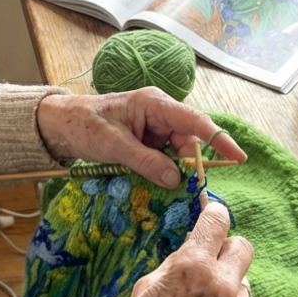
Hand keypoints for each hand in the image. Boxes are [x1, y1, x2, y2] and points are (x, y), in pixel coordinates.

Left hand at [36, 88, 246, 187]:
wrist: (59, 124)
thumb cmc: (84, 125)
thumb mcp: (114, 145)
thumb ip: (146, 161)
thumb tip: (176, 179)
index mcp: (155, 104)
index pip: (195, 121)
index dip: (218, 139)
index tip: (238, 157)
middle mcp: (159, 114)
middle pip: (187, 141)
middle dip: (191, 166)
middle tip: (190, 192)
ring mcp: (152, 129)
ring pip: (176, 153)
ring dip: (174, 172)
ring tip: (168, 190)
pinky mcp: (145, 142)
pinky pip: (162, 159)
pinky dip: (162, 172)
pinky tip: (157, 186)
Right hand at [95, 202, 255, 296]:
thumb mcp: (144, 289)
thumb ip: (174, 265)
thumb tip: (193, 249)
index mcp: (191, 265)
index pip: (217, 220)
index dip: (214, 215)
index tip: (212, 217)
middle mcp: (221, 284)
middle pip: (243, 247)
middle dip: (227, 250)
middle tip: (210, 265)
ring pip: (243, 284)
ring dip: (227, 289)